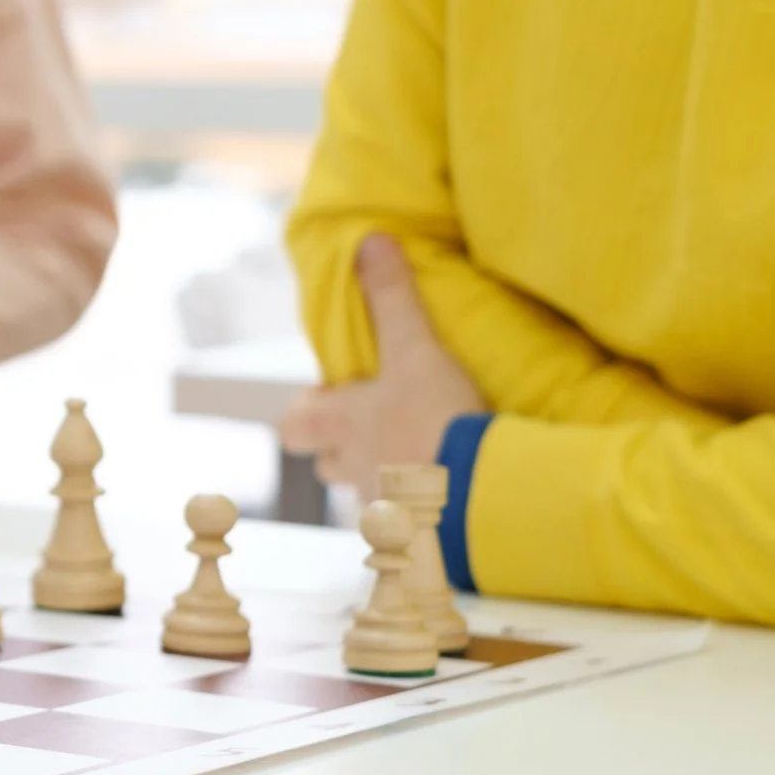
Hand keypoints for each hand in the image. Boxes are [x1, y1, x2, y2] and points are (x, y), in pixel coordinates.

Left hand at [279, 234, 486, 495]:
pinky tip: (451, 488)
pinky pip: (410, 519)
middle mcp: (352, 469)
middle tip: (377, 423)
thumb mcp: (414, 348)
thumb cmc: (436, 418)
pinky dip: (423, 503)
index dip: (302, 413)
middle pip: (326, 464)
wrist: (482, 491)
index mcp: (340, 426)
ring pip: (367, 490)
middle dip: (342, 445)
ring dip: (383, 473)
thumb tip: (371, 242)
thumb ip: (392, 298)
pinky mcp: (422, 532)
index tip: (327, 397)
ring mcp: (384, 505)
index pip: (291, 428)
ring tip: (420, 453)